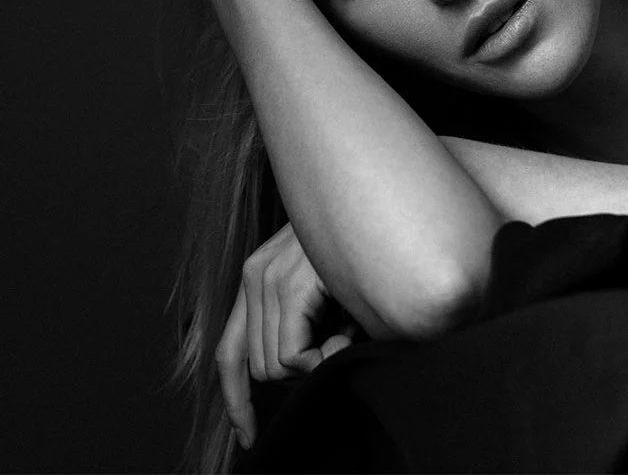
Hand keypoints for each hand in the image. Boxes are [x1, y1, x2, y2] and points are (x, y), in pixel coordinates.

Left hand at [216, 223, 357, 449]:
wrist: (387, 204)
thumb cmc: (370, 250)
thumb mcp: (332, 295)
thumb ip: (311, 328)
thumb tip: (308, 372)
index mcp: (259, 276)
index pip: (229, 352)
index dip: (236, 400)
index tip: (248, 436)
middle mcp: (255, 273)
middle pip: (255, 366)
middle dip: (299, 373)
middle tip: (342, 342)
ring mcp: (269, 276)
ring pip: (273, 366)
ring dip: (315, 364)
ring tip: (350, 330)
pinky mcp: (291, 283)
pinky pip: (293, 355)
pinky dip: (322, 359)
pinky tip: (349, 334)